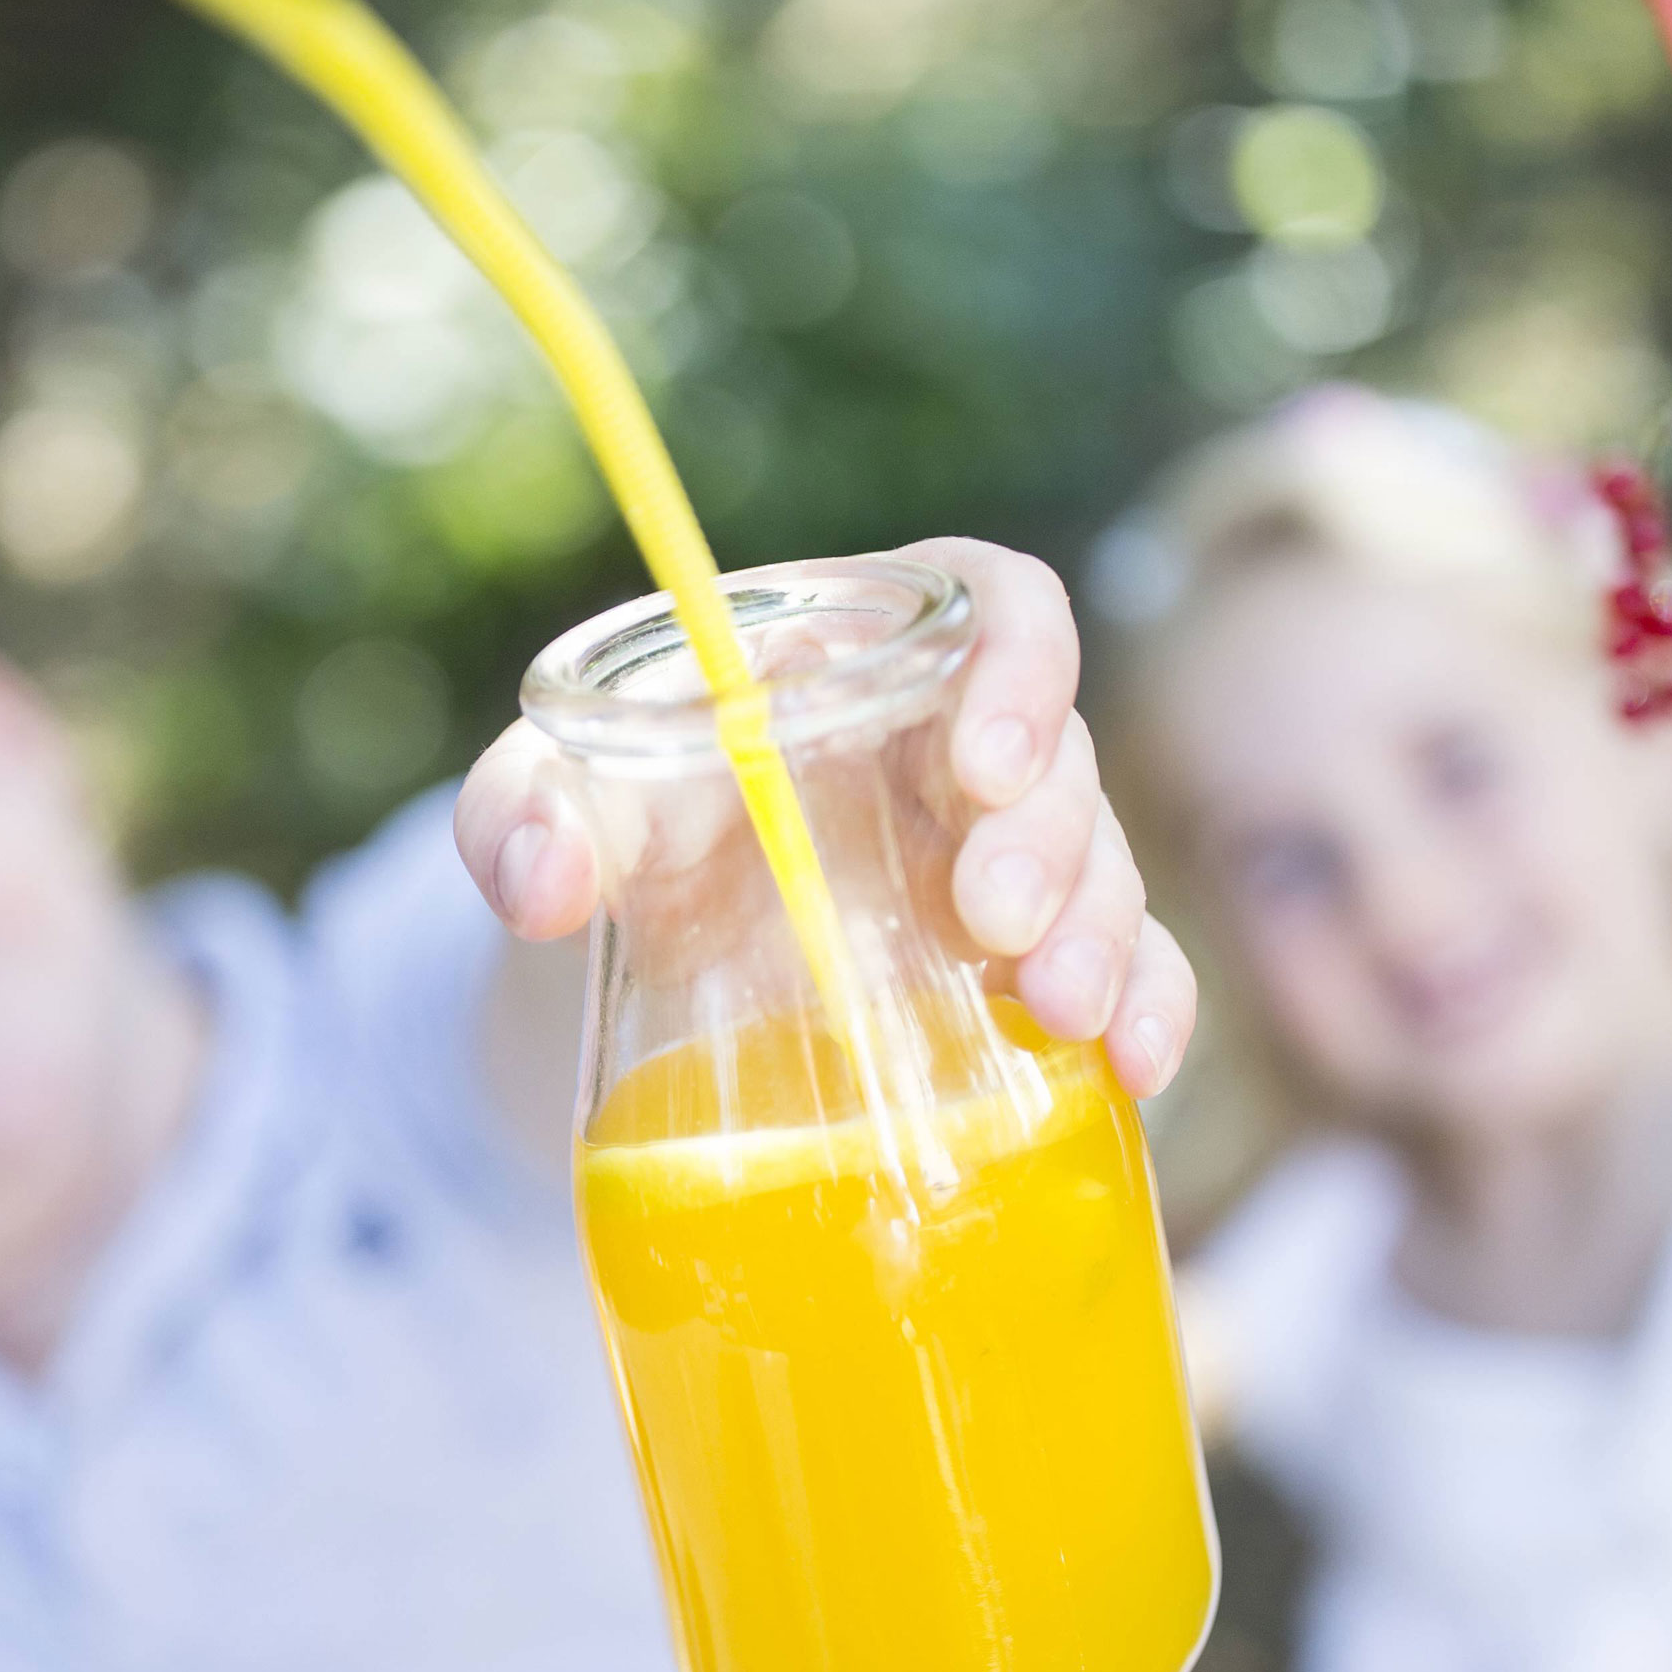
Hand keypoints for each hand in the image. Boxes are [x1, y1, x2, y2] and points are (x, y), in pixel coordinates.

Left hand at [455, 539, 1199, 1096]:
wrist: (634, 953)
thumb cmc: (613, 824)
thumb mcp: (545, 799)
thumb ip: (517, 814)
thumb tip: (541, 879)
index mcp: (864, 656)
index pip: (992, 600)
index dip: (1019, 663)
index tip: (981, 763)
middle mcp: (953, 750)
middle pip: (1057, 756)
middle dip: (1049, 836)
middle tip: (991, 921)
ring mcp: (998, 864)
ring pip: (1103, 866)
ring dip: (1106, 932)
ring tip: (1062, 1012)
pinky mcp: (1019, 971)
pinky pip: (1128, 971)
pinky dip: (1154, 1011)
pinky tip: (1139, 1070)